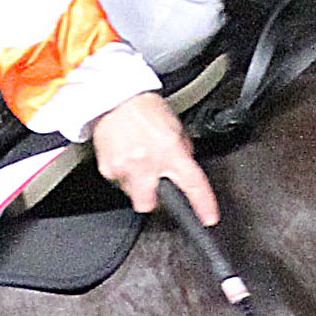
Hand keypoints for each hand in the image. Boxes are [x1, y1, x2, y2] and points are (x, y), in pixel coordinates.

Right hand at [89, 91, 217, 225]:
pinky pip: (118, 180)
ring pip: (133, 192)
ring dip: (137, 182)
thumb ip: (182, 151)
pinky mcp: (107, 168)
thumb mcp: (175, 127)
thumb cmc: (144, 109)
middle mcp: (147, 162)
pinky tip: (124, 154)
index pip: (192, 183)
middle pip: (150, 204)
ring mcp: (125, 167)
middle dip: (152, 199)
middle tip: (153, 184)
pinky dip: (123, 172)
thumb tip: (185, 167)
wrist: (113, 97)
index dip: (203, 204)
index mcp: (170, 150)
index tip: (208, 218)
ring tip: (137, 159)